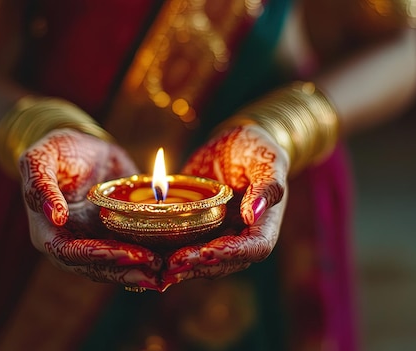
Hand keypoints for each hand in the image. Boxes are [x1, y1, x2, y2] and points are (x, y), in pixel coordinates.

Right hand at [20, 129, 160, 289]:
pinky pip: (127, 255)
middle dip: (124, 269)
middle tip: (154, 267)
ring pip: (112, 267)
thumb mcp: (40, 158)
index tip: (129, 254)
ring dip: (136, 272)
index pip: (70, 252)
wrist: (80, 150)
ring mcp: (91, 245)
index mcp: (46, 232)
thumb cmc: (55, 151)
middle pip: (94, 267)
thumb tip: (55, 217)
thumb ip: (41, 185)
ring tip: (163, 273)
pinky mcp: (111, 239)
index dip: (98, 255)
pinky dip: (144, 261)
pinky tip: (166, 263)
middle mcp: (69, 244)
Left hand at [162, 125, 288, 288]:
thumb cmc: (257, 149)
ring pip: (203, 261)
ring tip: (160, 266)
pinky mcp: (198, 230)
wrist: (234, 145)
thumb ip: (267, 186)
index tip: (207, 252)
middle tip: (174, 264)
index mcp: (264, 224)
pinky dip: (168, 253)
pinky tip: (148, 253)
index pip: (254, 248)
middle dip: (199, 265)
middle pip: (225, 262)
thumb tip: (253, 215)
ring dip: (182, 266)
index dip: (231, 254)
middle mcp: (241, 237)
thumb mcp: (267, 159)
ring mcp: (218, 236)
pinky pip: (184, 246)